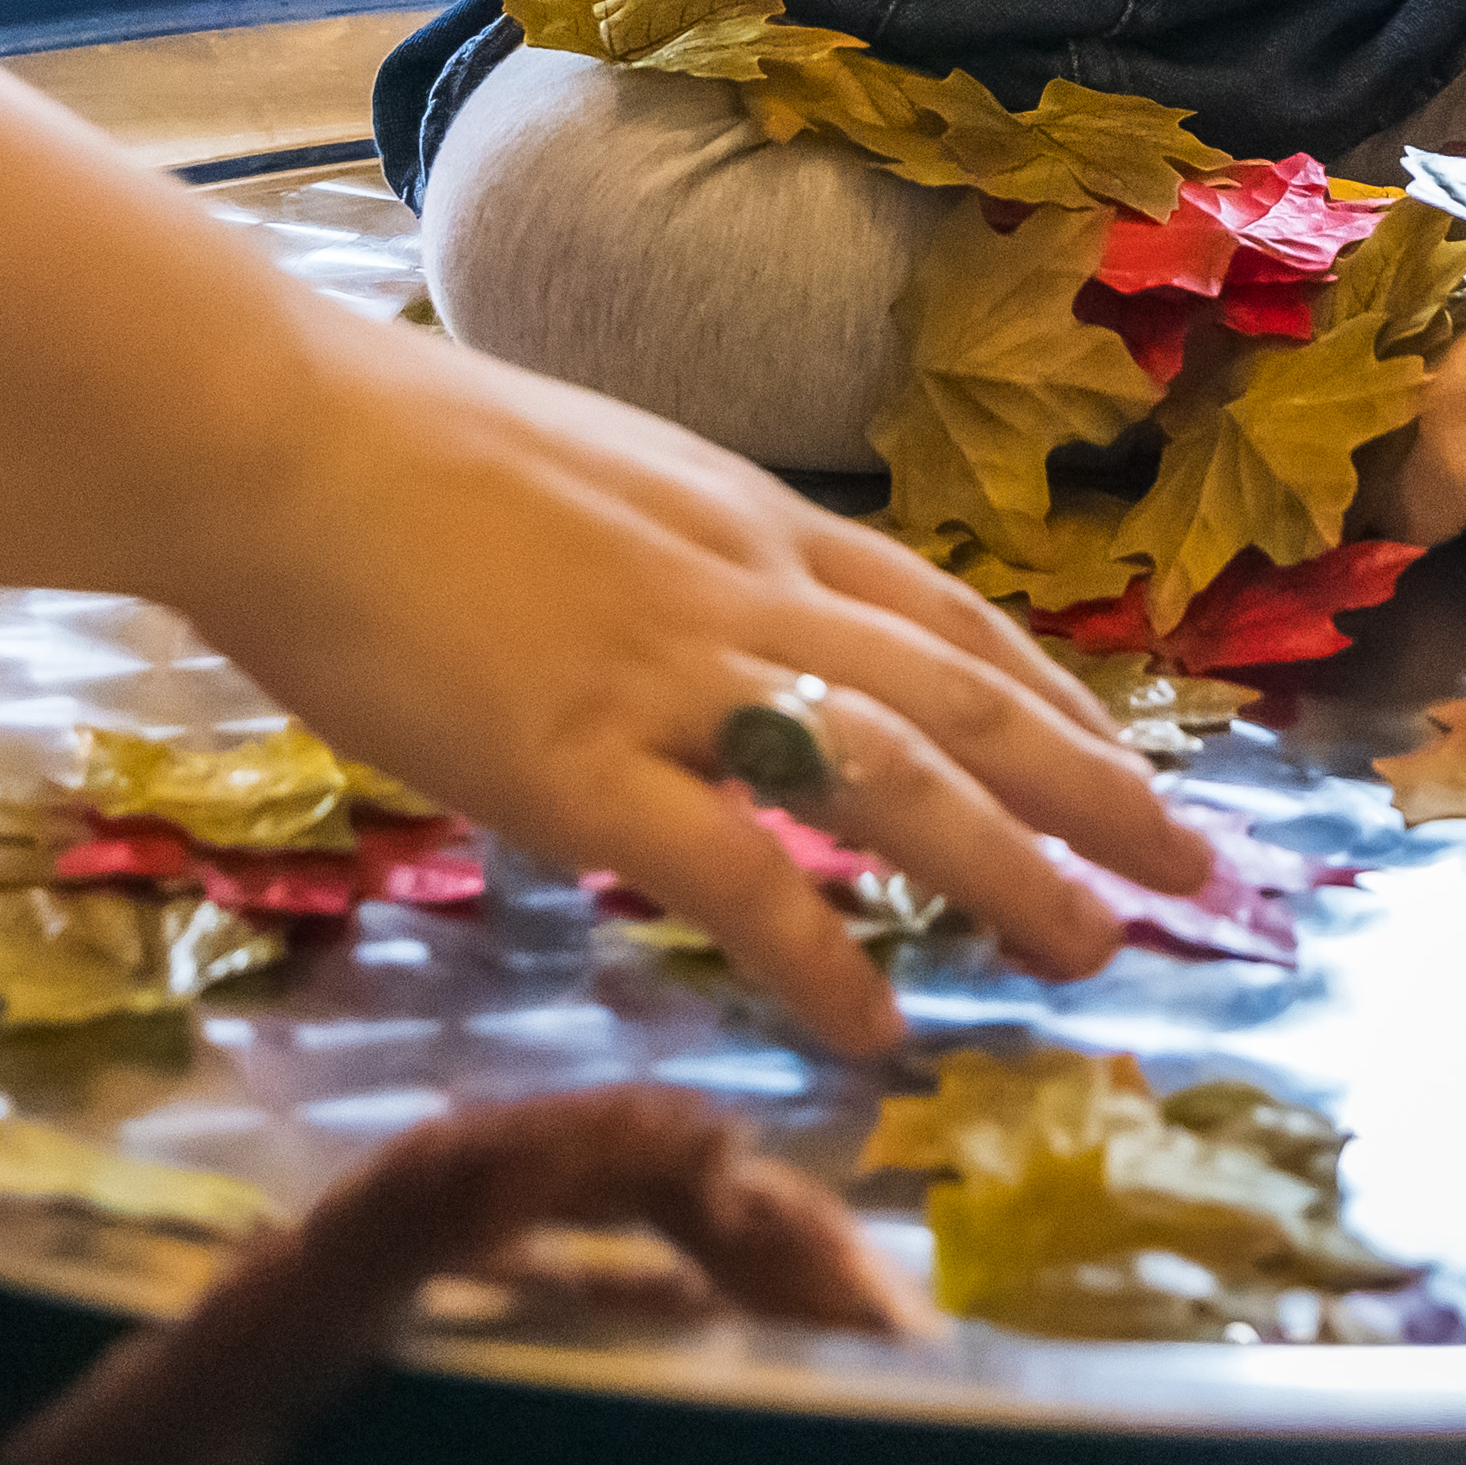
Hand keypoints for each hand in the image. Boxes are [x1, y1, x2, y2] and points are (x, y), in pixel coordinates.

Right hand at [177, 299, 1213, 1054]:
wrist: (276, 435)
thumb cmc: (387, 454)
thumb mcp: (580, 486)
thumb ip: (654, 570)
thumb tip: (675, 651)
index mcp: (740, 519)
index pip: (939, 610)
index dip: (1048, 690)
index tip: (1120, 755)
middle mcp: (741, 589)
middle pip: (960, 692)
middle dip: (1090, 785)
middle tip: (1189, 869)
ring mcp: (669, 674)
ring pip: (893, 776)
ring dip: (1009, 868)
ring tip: (1090, 950)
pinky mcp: (580, 761)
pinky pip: (736, 873)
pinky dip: (823, 957)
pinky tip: (875, 1028)